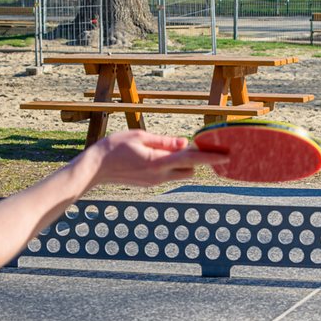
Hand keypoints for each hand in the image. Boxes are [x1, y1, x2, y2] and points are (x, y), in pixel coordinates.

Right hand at [88, 130, 227, 186]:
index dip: (211, 158)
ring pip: (180, 174)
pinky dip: (172, 166)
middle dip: (197, 160)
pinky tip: (162, 155)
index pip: (191, 159)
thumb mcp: (139, 136)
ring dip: (184, 163)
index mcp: (158, 162)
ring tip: (178, 148)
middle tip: (200, 145)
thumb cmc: (114, 148)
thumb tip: (185, 142)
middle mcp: (159, 175)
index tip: (226, 156)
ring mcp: (154, 182)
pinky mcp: (149, 184)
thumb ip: (164, 141)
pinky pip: (167, 175)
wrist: (94, 169)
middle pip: (190, 170)